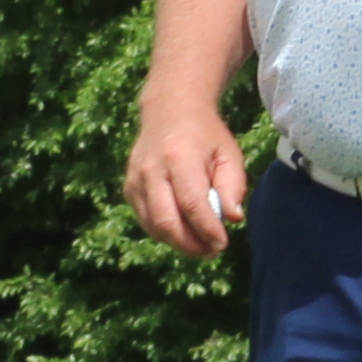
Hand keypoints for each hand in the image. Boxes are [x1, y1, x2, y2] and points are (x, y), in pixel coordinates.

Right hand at [126, 103, 252, 259]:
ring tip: (200, 246)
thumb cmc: (206, 135)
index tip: (223, 244)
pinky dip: (164, 233)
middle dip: (191, 244)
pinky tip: (183, 232)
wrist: (169, 110)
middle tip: (211, 251)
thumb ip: (233, 186)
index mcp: (179, 157)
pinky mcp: (128, 187)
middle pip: (167, 221)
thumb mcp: (229, 153)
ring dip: (178, 243)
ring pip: (153, 226)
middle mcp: (151, 170)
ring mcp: (135, 179)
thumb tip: (232, 219)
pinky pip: (145, 220)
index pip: (192, 204)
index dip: (208, 230)